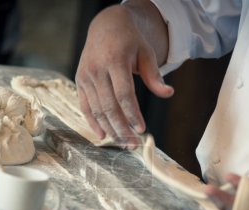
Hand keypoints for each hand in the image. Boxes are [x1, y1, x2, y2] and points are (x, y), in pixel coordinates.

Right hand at [75, 2, 173, 148]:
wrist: (106, 26)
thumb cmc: (130, 41)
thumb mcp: (146, 53)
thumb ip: (154, 75)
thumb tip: (168, 93)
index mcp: (115, 60)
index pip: (124, 94)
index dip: (132, 114)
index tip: (141, 130)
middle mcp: (97, 69)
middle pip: (109, 106)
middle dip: (121, 128)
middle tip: (133, 144)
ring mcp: (86, 76)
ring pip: (97, 109)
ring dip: (110, 129)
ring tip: (123, 142)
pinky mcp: (80, 81)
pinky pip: (85, 106)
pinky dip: (93, 122)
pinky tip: (103, 135)